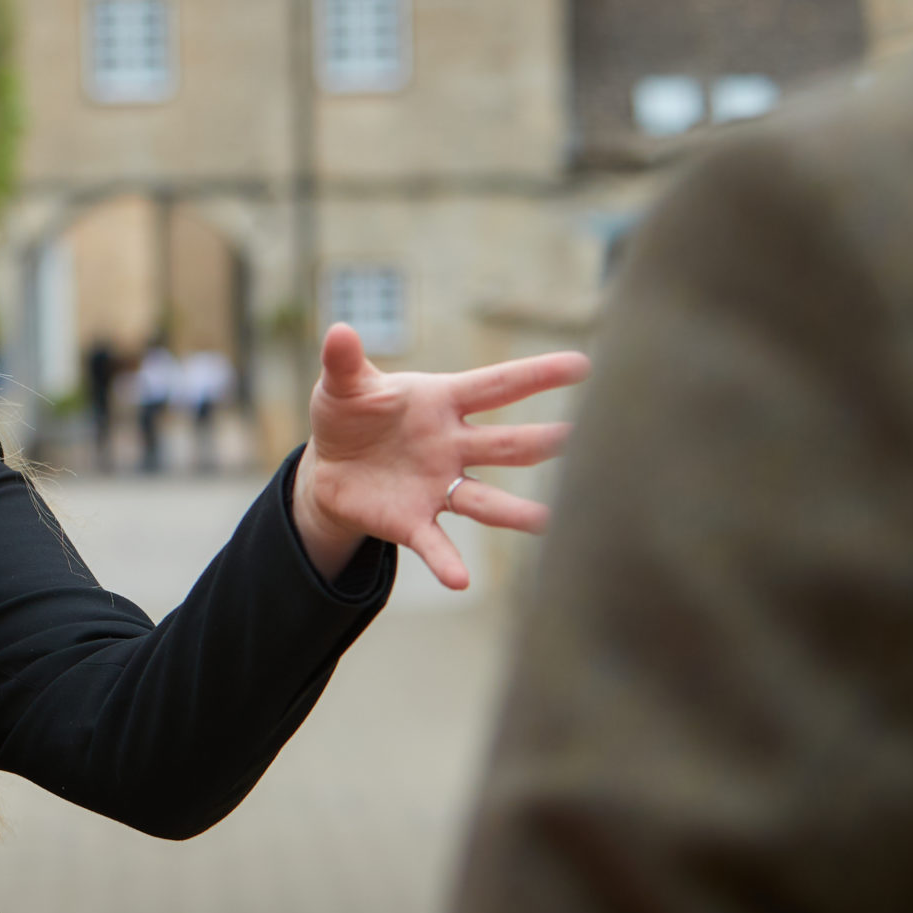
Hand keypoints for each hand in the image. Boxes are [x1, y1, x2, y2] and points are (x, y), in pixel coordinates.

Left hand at [290, 323, 589, 589]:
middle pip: (506, 446)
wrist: (328, 467)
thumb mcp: (342, 385)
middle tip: (583, 437)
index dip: (537, 375)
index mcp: (442, 402)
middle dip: (543, 442)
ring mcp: (438, 486)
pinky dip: (448, 561)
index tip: (582, 365)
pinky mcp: (414, 521)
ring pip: (485, 500)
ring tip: (549, 520)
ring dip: (515, 511)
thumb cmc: (349, 415)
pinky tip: (460, 580)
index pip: (497, 386)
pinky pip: (436, 542)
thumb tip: (339, 331)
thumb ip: (343, 362)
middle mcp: (452, 446)